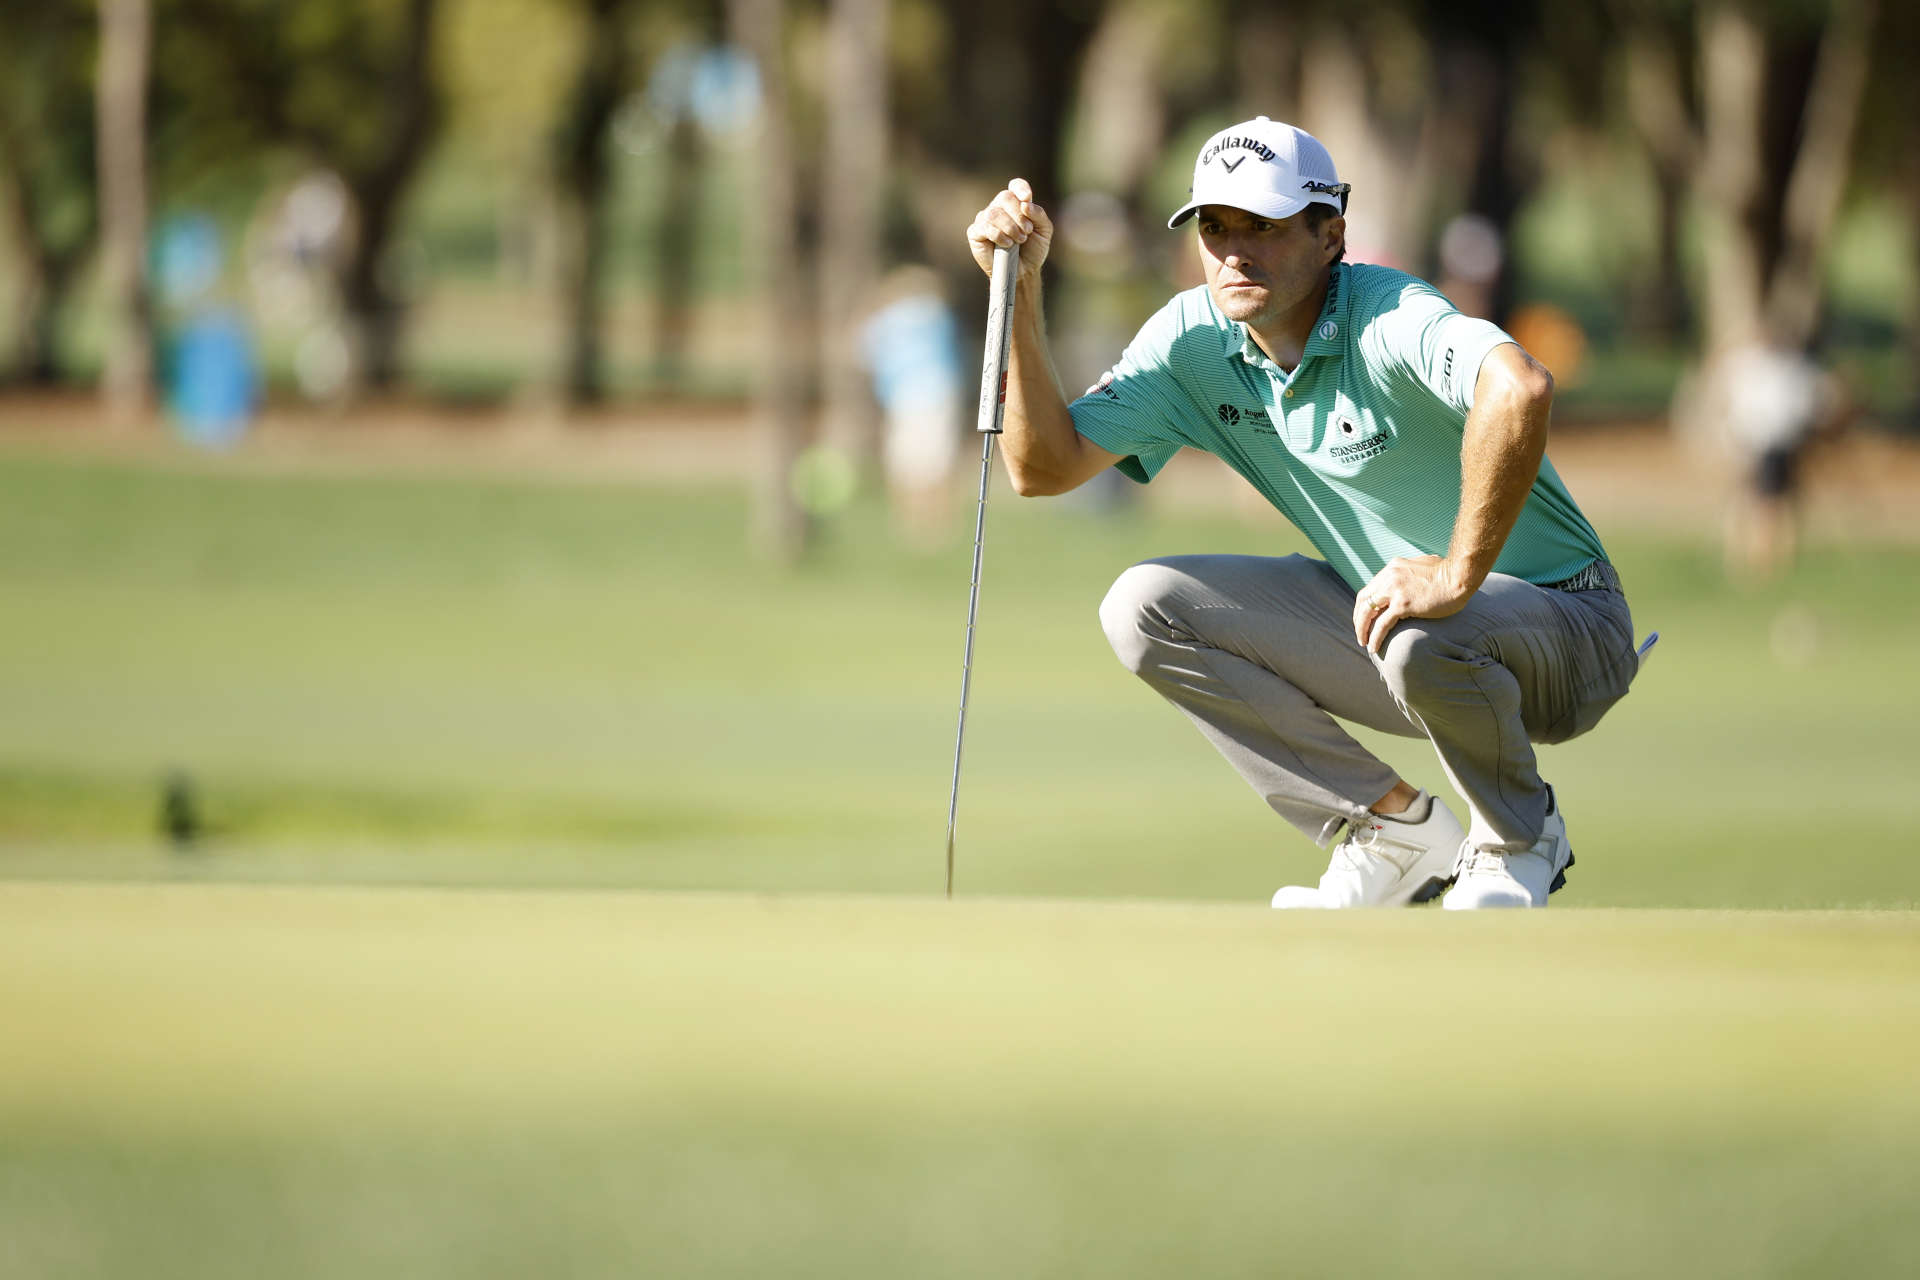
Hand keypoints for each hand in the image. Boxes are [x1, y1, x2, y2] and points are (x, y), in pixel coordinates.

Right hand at [966, 178, 1051, 282]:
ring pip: (994, 213)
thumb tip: (1026, 203)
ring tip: (1018, 240)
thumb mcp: (1044, 231)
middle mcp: (999, 208)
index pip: (1015, 186)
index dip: (1020, 188)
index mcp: (1016, 204)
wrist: (1023, 271)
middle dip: (1019, 216)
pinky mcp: (975, 233)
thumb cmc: (1032, 250)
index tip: (1027, 198)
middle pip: (1005, 197)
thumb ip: (1039, 214)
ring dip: (1010, 227)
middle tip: (1026, 232)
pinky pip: (984, 227)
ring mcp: (985, 219)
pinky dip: (998, 235)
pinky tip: (1007, 244)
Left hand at [1352, 555, 1474, 654]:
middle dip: (1358, 618)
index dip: (1365, 605)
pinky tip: (1373, 647)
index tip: (1366, 618)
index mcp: (1393, 568)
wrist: (1460, 575)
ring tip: (1364, 642)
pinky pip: (1382, 624)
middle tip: (1361, 632)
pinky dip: (1375, 637)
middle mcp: (1389, 577)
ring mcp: (1394, 590)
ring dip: (1362, 629)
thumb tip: (1414, 575)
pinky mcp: (1402, 604)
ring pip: (1367, 613)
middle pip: (1363, 600)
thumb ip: (1412, 572)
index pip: (1371, 588)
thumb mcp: (1424, 565)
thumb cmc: (1449, 573)